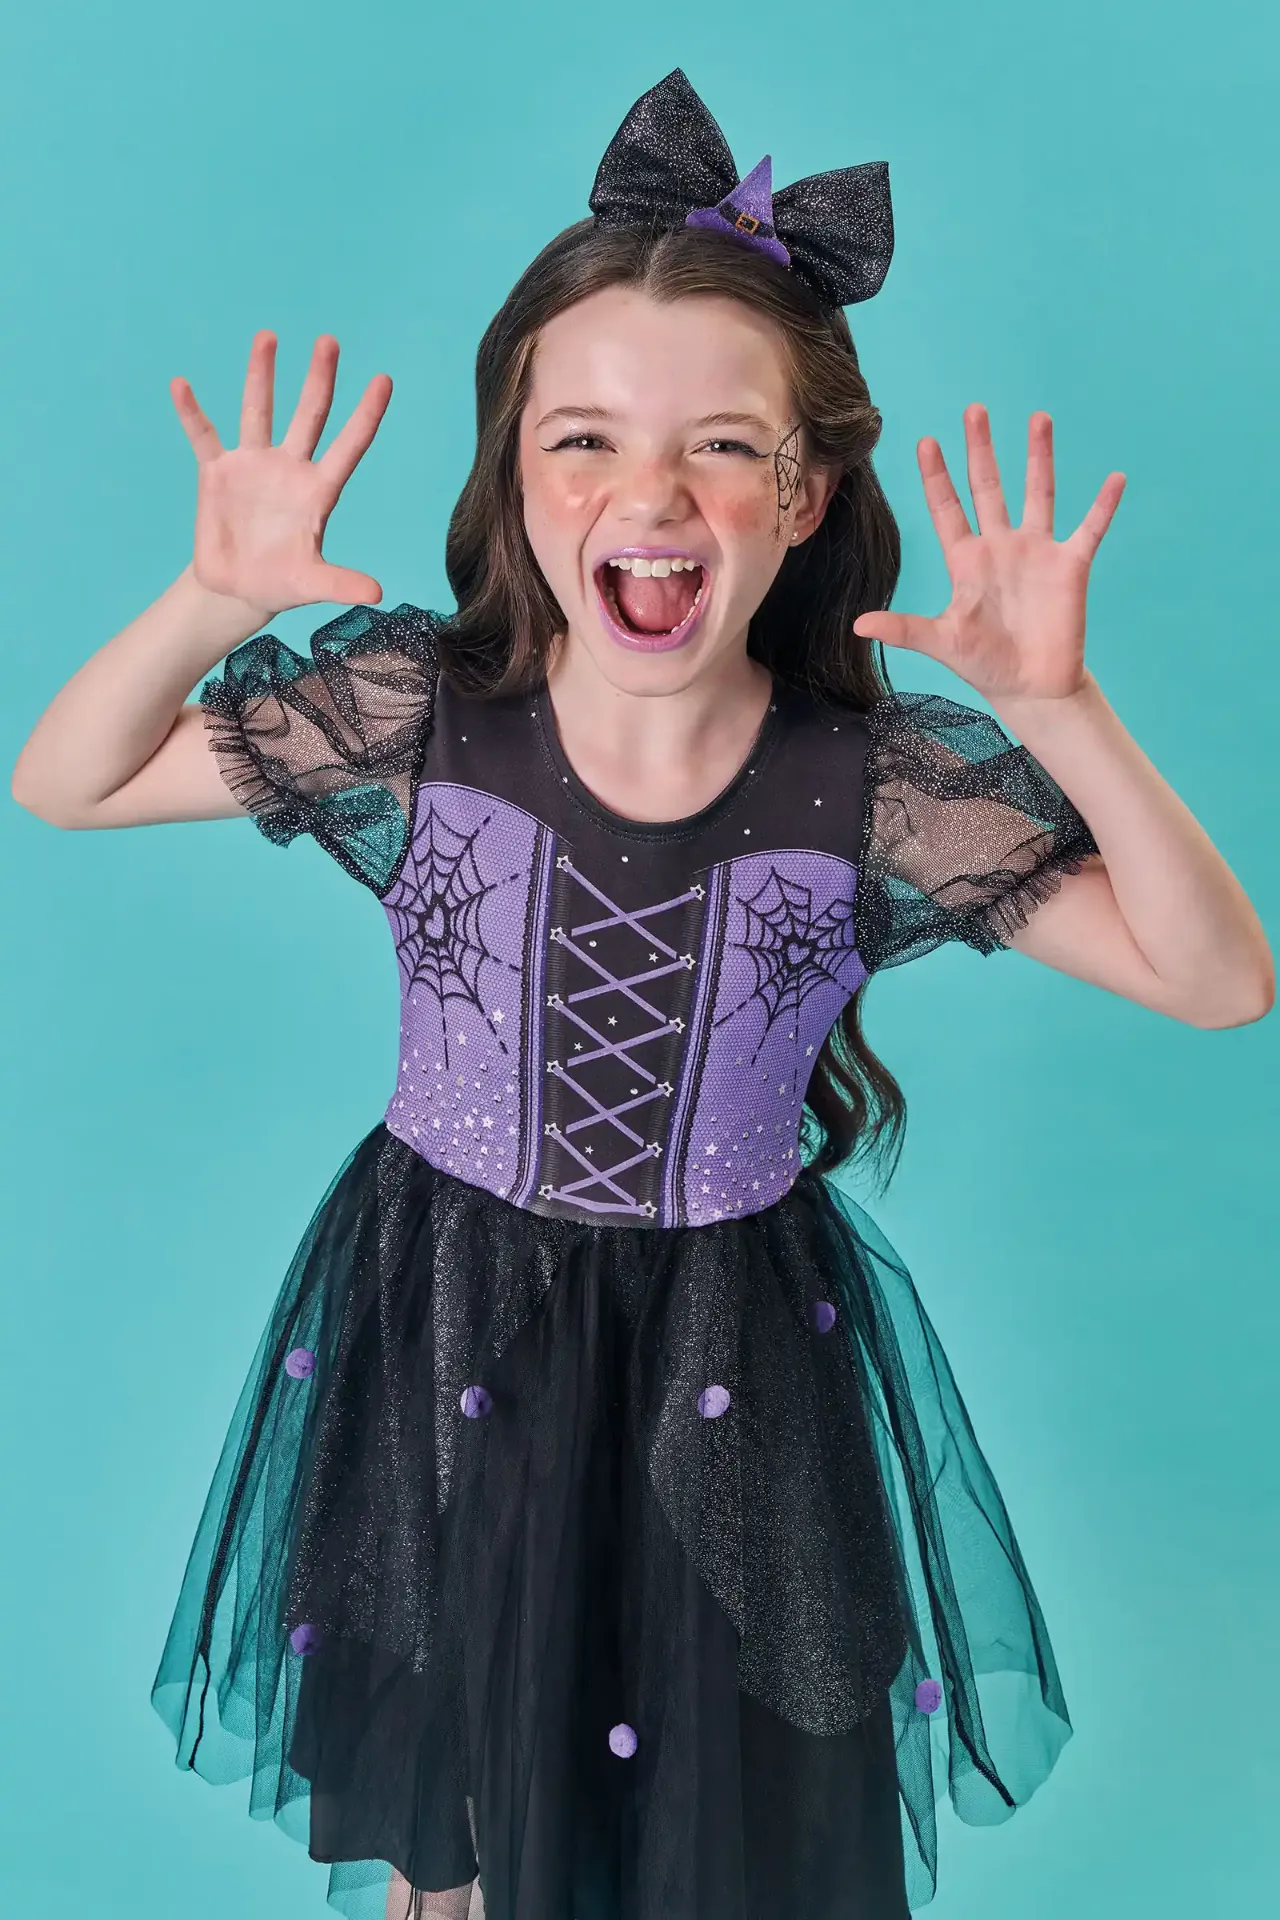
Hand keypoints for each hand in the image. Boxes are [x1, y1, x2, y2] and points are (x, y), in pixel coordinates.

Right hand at [172, 331, 391, 619]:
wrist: (237, 590)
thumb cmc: (281, 583)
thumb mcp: (311, 584)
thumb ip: (341, 583)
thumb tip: (377, 594)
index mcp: (318, 491)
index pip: (349, 446)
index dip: (366, 415)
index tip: (384, 379)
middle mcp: (289, 469)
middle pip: (309, 415)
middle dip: (319, 379)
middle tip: (329, 341)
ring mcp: (253, 466)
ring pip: (259, 412)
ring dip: (261, 375)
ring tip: (268, 337)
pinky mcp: (217, 473)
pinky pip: (203, 436)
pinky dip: (192, 413)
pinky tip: (182, 385)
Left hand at [854, 406, 1124, 701]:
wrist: (1031, 687)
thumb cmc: (985, 664)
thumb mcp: (942, 642)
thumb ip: (904, 629)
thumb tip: (858, 625)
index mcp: (967, 561)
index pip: (947, 509)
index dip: (936, 477)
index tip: (927, 442)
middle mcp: (1000, 547)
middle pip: (988, 486)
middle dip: (981, 449)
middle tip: (975, 410)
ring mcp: (1037, 552)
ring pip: (1038, 492)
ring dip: (1039, 457)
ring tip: (1038, 418)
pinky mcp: (1070, 565)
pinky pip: (1090, 528)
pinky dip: (1104, 505)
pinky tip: (1116, 478)